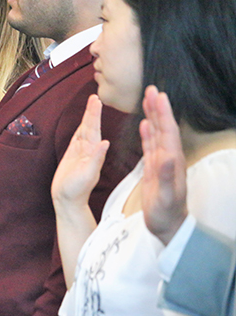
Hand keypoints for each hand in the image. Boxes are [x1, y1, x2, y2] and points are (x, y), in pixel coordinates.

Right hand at [51, 95, 109, 216]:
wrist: (67, 201)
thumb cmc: (77, 191)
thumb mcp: (87, 175)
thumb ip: (96, 159)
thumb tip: (105, 142)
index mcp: (93, 152)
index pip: (94, 128)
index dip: (95, 114)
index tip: (97, 100)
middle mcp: (88, 150)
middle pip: (90, 126)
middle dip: (92, 111)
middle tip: (94, 96)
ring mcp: (81, 152)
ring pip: (85, 130)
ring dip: (88, 117)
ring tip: (91, 103)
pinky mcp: (73, 156)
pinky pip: (78, 138)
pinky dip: (81, 128)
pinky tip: (85, 122)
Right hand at [140, 85, 187, 244]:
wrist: (168, 226)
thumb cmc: (166, 213)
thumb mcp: (166, 197)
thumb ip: (166, 177)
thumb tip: (166, 157)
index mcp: (171, 161)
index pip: (167, 132)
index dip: (163, 113)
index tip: (158, 95)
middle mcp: (168, 158)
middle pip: (163, 127)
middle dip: (158, 108)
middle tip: (151, 88)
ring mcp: (161, 162)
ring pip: (157, 133)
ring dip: (153, 115)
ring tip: (148, 98)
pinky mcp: (154, 168)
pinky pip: (151, 145)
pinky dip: (147, 132)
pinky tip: (144, 123)